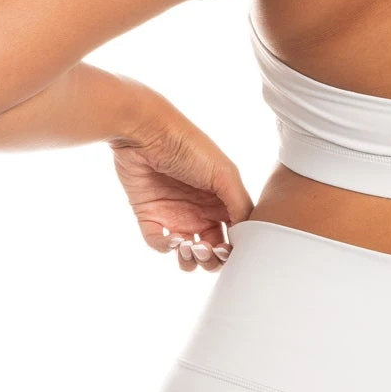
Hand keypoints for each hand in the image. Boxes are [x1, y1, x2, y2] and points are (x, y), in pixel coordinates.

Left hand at [111, 107, 251, 272]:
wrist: (145, 131)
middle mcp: (201, 211)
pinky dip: (165, 248)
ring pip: (188, 254)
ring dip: (190, 260)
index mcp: (222, 201)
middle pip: (213, 251)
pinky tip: (171, 239)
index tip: (228, 249)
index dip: (233, 249)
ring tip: (187, 247)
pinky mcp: (150, 216)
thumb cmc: (188, 146)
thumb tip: (245, 236)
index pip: (235, 236)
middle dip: (212, 259)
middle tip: (204, 249)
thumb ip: (240, 205)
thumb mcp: (224, 174)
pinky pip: (159, 244)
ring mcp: (175, 215)